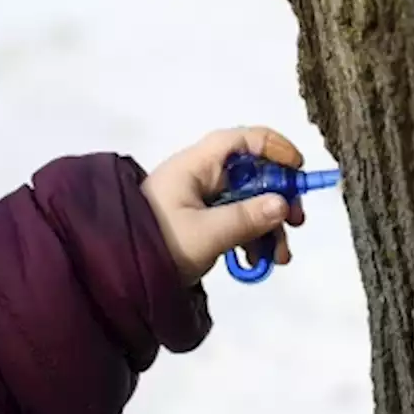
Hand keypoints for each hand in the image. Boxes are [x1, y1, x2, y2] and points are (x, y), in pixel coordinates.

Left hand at [140, 126, 306, 284]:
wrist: (115, 273)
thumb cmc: (157, 244)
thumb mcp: (206, 234)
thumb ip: (246, 219)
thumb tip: (283, 204)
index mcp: (198, 166)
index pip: (243, 140)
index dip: (275, 148)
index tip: (298, 170)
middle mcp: (202, 176)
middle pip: (253, 174)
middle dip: (279, 198)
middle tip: (296, 222)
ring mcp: (203, 200)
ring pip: (250, 202)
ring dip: (270, 227)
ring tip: (279, 258)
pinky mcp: (203, 222)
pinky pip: (238, 222)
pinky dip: (253, 239)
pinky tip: (258, 262)